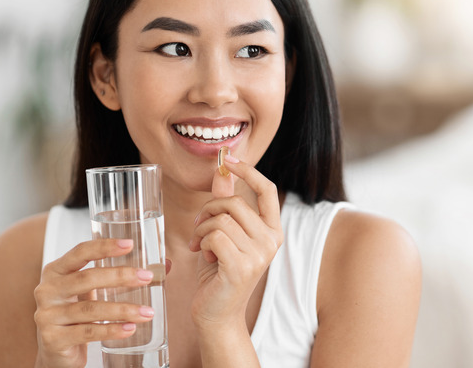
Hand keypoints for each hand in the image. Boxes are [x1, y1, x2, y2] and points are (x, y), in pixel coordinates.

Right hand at [33, 239, 154, 367]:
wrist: (55, 352)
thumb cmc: (78, 314)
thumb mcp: (93, 292)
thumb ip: (122, 279)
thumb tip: (166, 266)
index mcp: (56, 271)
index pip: (80, 252)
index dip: (104, 247)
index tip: (130, 244)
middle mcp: (47, 290)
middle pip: (87, 278)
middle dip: (120, 276)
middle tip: (147, 277)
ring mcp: (47, 315)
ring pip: (90, 309)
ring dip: (123, 309)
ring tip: (147, 312)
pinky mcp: (53, 339)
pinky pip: (87, 333)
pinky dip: (111, 330)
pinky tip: (130, 328)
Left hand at [189, 157, 283, 329]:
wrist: (217, 314)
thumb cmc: (219, 273)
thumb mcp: (224, 233)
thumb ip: (226, 202)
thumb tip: (222, 170)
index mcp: (273, 230)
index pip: (266, 189)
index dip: (248, 170)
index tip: (228, 158)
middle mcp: (271, 241)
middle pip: (235, 202)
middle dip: (209, 210)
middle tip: (199, 227)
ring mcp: (259, 255)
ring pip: (221, 219)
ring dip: (202, 229)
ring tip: (202, 245)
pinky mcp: (241, 266)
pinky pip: (215, 235)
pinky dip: (203, 241)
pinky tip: (205, 255)